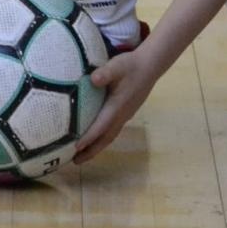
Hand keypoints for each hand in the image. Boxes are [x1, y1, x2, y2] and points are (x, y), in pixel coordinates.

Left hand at [73, 49, 158, 164]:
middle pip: (105, 138)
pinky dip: (102, 138)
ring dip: (96, 148)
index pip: (101, 126)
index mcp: (117, 106)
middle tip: (75, 162)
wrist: (151, 65)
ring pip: (110, 136)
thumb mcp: (117, 66)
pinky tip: (96, 138)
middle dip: (91, 151)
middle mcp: (121, 115)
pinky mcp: (127, 112)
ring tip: (82, 156)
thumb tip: (93, 79)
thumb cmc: (131, 65)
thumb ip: (105, 73)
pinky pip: (112, 131)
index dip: (88, 137)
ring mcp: (125, 115)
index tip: (75, 148)